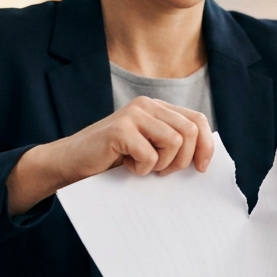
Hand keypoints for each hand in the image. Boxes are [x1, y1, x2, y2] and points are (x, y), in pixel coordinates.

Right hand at [7, 97, 214, 214]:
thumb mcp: (148, 148)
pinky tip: (125, 165)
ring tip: (142, 167)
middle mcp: (147, 105)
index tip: (201, 169)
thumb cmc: (111, 160)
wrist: (70, 163)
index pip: (197, 120)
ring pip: (174, 141)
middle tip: (162, 172)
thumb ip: (171, 143)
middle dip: (182, 159)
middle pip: (190, 131)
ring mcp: (133, 114)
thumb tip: (205, 157)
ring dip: (162, 164)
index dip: (206, 145)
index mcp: (157, 107)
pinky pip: (150, 156)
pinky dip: (141, 169)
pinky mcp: (120, 129)